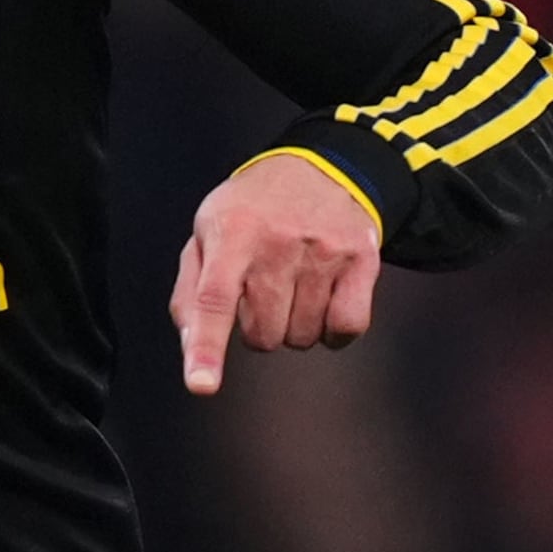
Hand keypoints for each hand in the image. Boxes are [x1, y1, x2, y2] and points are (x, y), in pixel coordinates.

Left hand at [169, 153, 381, 394]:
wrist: (321, 167)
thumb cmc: (252, 210)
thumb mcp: (207, 234)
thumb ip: (190, 292)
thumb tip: (192, 347)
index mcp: (232, 233)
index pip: (214, 298)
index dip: (207, 347)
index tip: (202, 384)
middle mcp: (279, 242)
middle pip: (263, 333)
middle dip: (257, 326)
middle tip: (262, 289)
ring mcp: (324, 252)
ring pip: (303, 337)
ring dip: (294, 325)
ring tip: (293, 285)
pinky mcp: (362, 261)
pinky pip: (347, 328)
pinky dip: (333, 331)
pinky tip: (324, 303)